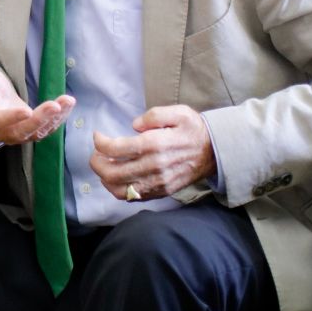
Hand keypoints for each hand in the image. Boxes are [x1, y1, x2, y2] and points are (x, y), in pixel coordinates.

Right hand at [0, 63, 75, 145]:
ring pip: (35, 132)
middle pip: (20, 131)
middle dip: (39, 119)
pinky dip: (57, 119)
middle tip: (55, 106)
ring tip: (67, 101)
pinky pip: (44, 130)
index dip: (11, 118)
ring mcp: (15, 136)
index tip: (27, 111)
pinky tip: (67, 105)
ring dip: (53, 118)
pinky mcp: (29, 134)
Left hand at [90, 105, 215, 201]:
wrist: (215, 152)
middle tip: (96, 154)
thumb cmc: (193, 129)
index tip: (98, 136)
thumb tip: (134, 125)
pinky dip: (119, 190)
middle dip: (97, 163)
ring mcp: (158, 182)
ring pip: (120, 190)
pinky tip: (117, 178)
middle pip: (113, 172)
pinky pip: (134, 197)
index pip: (116, 149)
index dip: (100, 143)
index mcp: (155, 144)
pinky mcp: (162, 192)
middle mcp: (154, 166)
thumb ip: (153, 115)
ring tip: (105, 166)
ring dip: (105, 179)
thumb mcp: (177, 112)